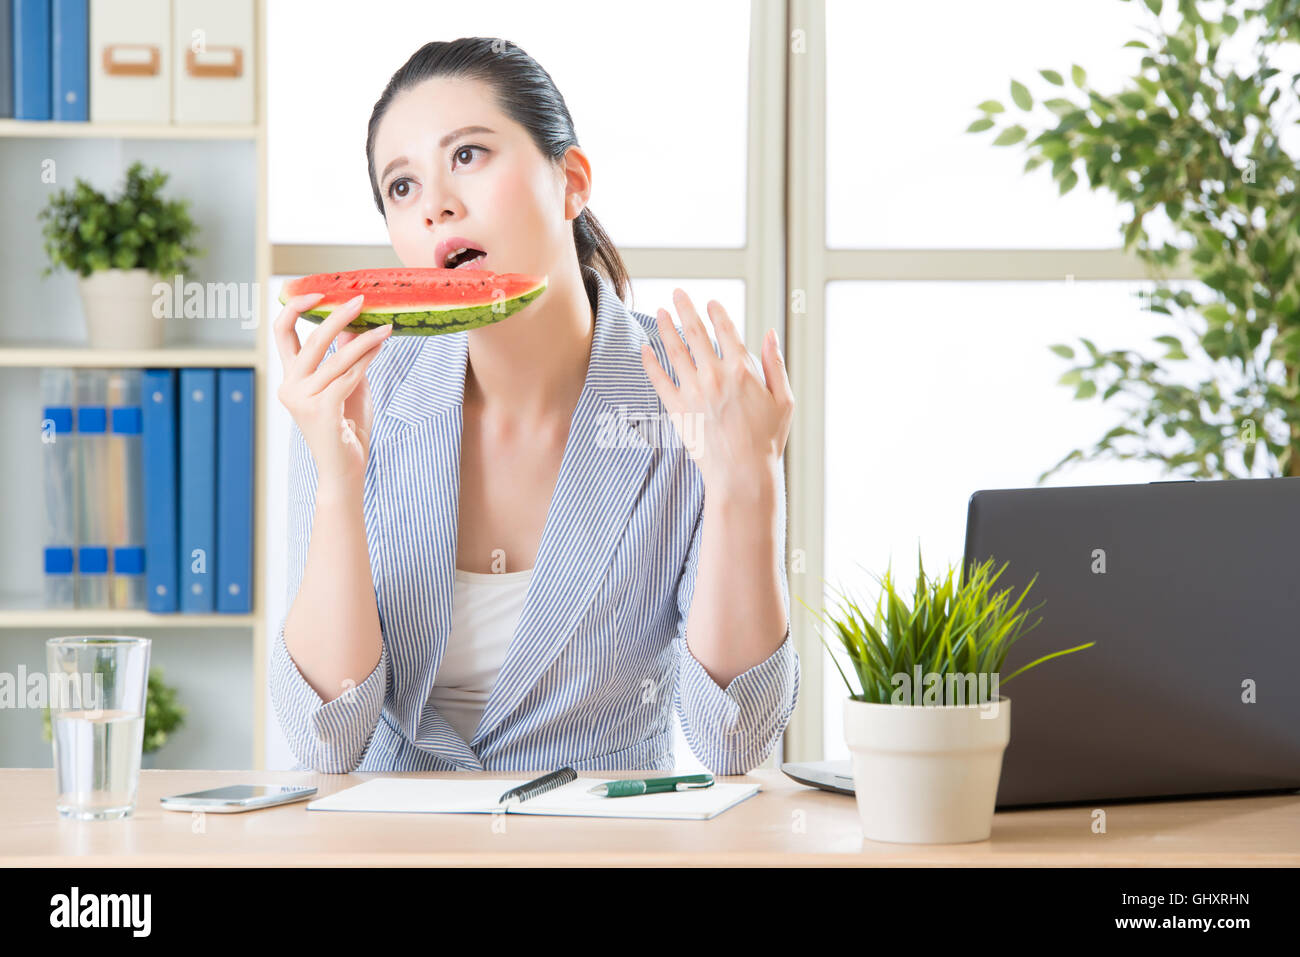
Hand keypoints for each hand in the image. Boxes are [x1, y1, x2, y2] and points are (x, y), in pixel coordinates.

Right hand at [274, 293, 392, 489]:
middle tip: (360, 300)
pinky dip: (367, 359)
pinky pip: (348, 376)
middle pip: (310, 340)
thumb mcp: (346, 384)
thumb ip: (344, 357)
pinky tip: (381, 347)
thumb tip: (350, 324)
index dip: (294, 308)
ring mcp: (302, 400)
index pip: (281, 334)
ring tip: (385, 327)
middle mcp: (289, 387)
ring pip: (336, 359)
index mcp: (290, 378)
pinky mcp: (322, 411)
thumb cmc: (346, 427)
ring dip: (364, 339)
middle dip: (336, 316)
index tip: (318, 292)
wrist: (346, 469)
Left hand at [639, 289, 793, 496]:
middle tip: (677, 293)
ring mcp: (693, 391)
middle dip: (686, 309)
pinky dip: (650, 362)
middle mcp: (714, 375)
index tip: (710, 302)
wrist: (741, 474)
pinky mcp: (677, 409)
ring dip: (666, 328)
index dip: (716, 312)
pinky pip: (659, 380)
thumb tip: (769, 332)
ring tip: (661, 312)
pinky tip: (644, 349)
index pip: (726, 330)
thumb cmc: (766, 440)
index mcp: (742, 369)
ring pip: (674, 351)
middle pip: (696, 332)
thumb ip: (775, 363)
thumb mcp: (784, 399)